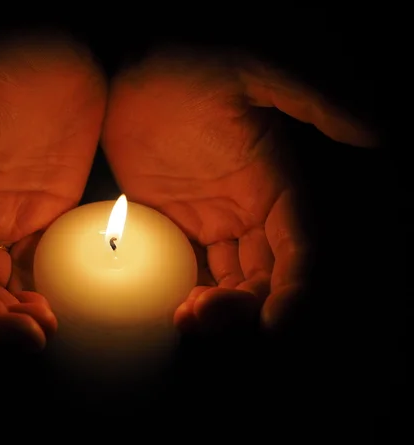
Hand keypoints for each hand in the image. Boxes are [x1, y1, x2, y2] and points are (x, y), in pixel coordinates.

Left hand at [102, 49, 376, 333]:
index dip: (292, 286)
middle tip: (203, 316)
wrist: (133, 67)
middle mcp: (246, 210)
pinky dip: (179, 289)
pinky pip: (183, 264)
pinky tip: (163, 303)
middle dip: (243, 305)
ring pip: (224, 278)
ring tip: (184, 317)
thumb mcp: (254, 74)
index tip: (275, 319)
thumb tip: (372, 132)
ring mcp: (208, 218)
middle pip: (260, 274)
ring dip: (212, 306)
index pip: (296, 247)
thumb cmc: (192, 63)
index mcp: (273, 185)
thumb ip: (309, 102)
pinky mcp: (169, 220)